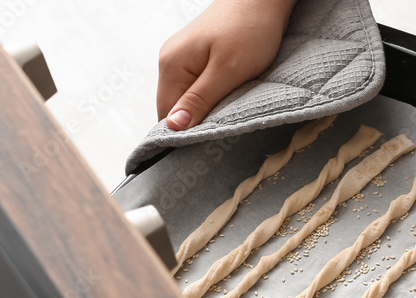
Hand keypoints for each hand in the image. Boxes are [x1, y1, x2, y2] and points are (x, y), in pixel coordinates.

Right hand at [157, 0, 297, 130]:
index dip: (183, 136)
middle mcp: (170, 62)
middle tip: (221, 139)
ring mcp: (183, 58)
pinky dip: (211, 100)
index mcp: (171, 65)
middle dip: (195, 126)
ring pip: (187, 100)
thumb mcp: (227, 70)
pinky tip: (227, 103)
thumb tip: (173, 127)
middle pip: (174, 109)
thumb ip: (200, 99)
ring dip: (205, 114)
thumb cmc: (250, 30)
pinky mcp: (198, 57)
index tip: (205, 150)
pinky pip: (197, 88)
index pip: (165, 116)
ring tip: (226, 121)